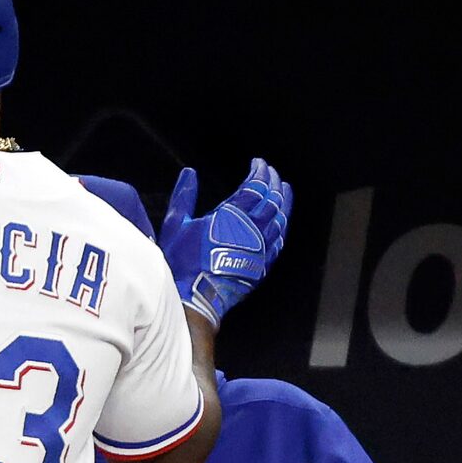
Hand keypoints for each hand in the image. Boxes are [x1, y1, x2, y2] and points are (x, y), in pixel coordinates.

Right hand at [159, 158, 292, 326]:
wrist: (194, 299)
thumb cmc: (182, 263)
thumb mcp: (177, 225)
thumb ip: (184, 196)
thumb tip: (190, 173)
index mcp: (232, 215)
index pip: (256, 185)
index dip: (260, 171)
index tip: (258, 163)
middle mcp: (252, 229)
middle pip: (272, 199)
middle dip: (274, 182)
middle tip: (273, 173)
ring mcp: (260, 248)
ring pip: (280, 219)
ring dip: (284, 201)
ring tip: (284, 190)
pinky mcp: (262, 266)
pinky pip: (279, 242)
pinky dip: (282, 227)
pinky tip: (282, 220)